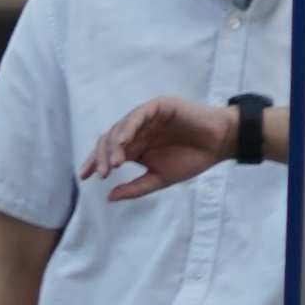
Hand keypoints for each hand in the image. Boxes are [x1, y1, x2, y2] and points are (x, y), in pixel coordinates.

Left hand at [86, 96, 238, 198]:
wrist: (219, 145)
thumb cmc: (192, 159)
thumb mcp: (160, 179)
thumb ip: (136, 188)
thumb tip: (109, 197)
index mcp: (135, 147)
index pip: (108, 153)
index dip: (94, 163)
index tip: (84, 177)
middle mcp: (137, 132)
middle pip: (108, 141)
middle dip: (102, 157)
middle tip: (103, 174)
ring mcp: (147, 118)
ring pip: (120, 128)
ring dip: (114, 146)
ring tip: (115, 163)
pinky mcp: (158, 107)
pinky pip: (138, 115)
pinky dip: (129, 127)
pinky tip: (124, 141)